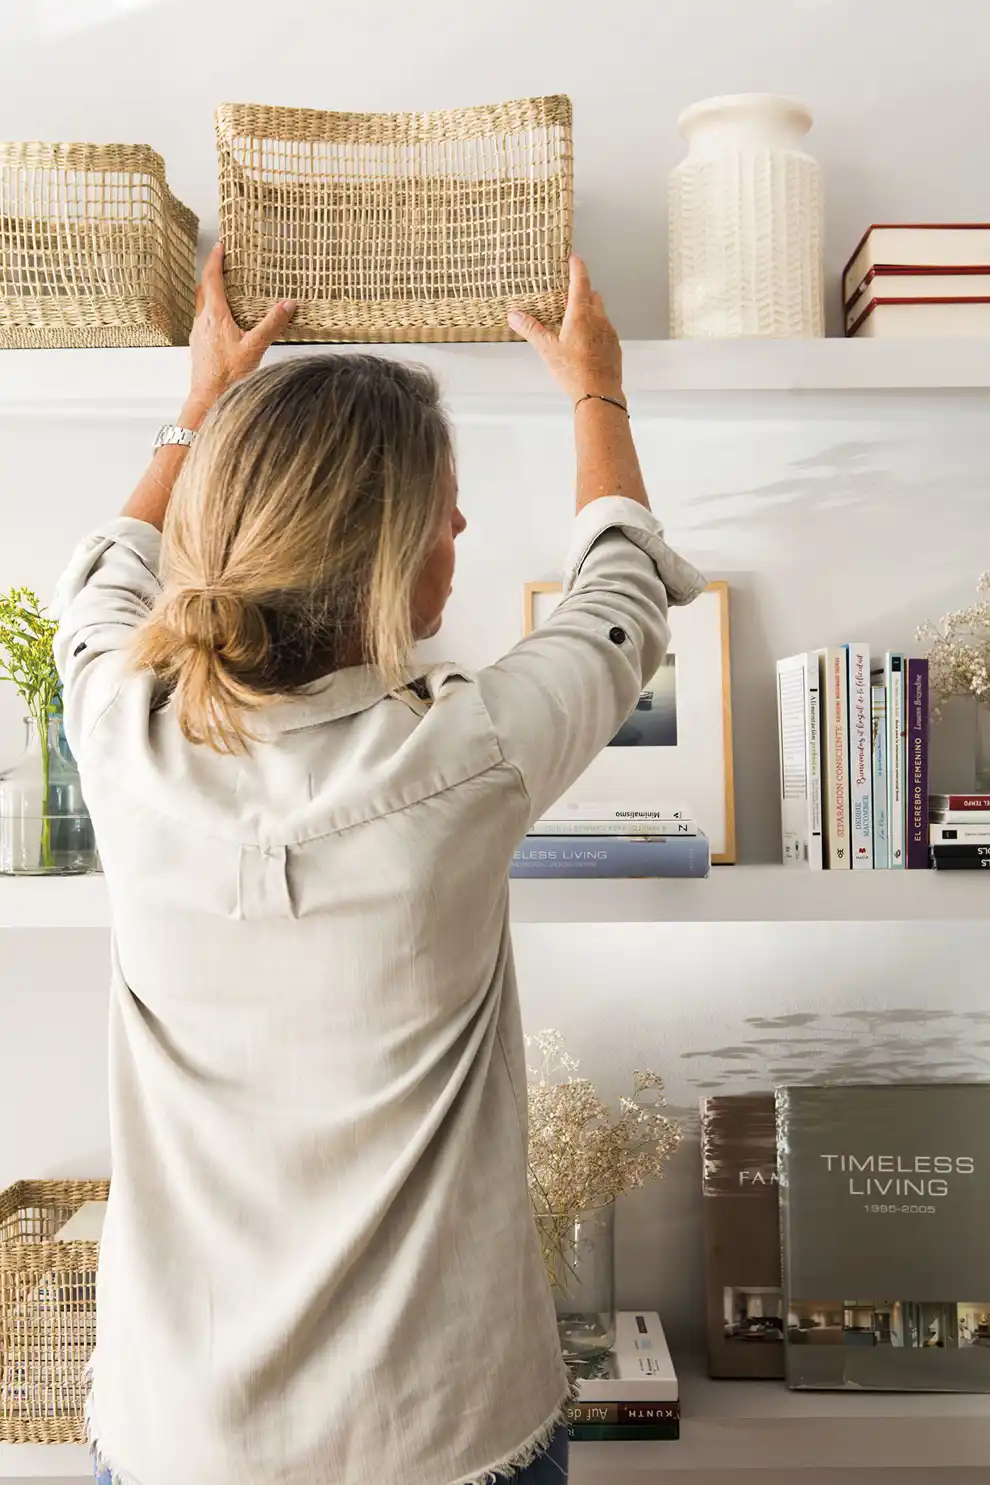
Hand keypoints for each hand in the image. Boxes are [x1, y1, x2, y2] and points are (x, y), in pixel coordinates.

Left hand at [183, 243, 296, 423]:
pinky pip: (203, 319)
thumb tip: (287, 305)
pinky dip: (211, 309)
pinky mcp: (200, 345)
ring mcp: (199, 333)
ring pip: (201, 303)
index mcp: (215, 316)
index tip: (221, 247)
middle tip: (220, 262)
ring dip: (209, 291)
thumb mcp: (255, 348)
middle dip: (211, 272)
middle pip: (202, 287)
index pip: (211, 279)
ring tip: (223, 287)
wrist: (208, 399)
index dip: (216, 260)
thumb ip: (272, 324)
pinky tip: (223, 320)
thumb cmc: (227, 377)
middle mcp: (203, 321)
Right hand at [507, 255, 621, 403]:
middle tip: (569, 292)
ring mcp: (609, 332)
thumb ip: (531, 329)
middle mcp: (599, 319)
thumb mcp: (547, 349)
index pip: (581, 281)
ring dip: (589, 311)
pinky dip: (595, 329)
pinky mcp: (614, 346)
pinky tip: (585, 343)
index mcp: (581, 315)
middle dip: (583, 290)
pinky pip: (605, 330)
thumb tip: (514, 315)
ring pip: (600, 313)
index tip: (574, 257)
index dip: (577, 267)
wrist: (600, 395)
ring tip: (574, 321)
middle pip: (593, 295)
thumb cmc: (575, 372)